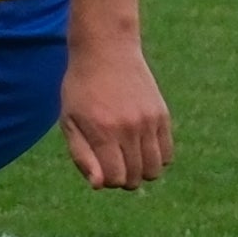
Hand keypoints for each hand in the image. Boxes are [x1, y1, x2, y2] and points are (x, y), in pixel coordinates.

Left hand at [59, 37, 173, 190]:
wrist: (106, 51)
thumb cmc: (81, 88)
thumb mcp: (69, 120)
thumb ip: (82, 155)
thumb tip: (99, 186)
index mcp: (102, 132)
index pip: (114, 179)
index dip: (106, 181)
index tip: (99, 168)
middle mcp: (129, 129)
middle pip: (135, 177)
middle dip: (122, 179)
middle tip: (112, 162)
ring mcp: (149, 122)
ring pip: (155, 170)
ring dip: (141, 172)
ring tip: (127, 157)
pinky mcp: (163, 115)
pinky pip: (167, 154)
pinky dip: (157, 159)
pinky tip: (141, 147)